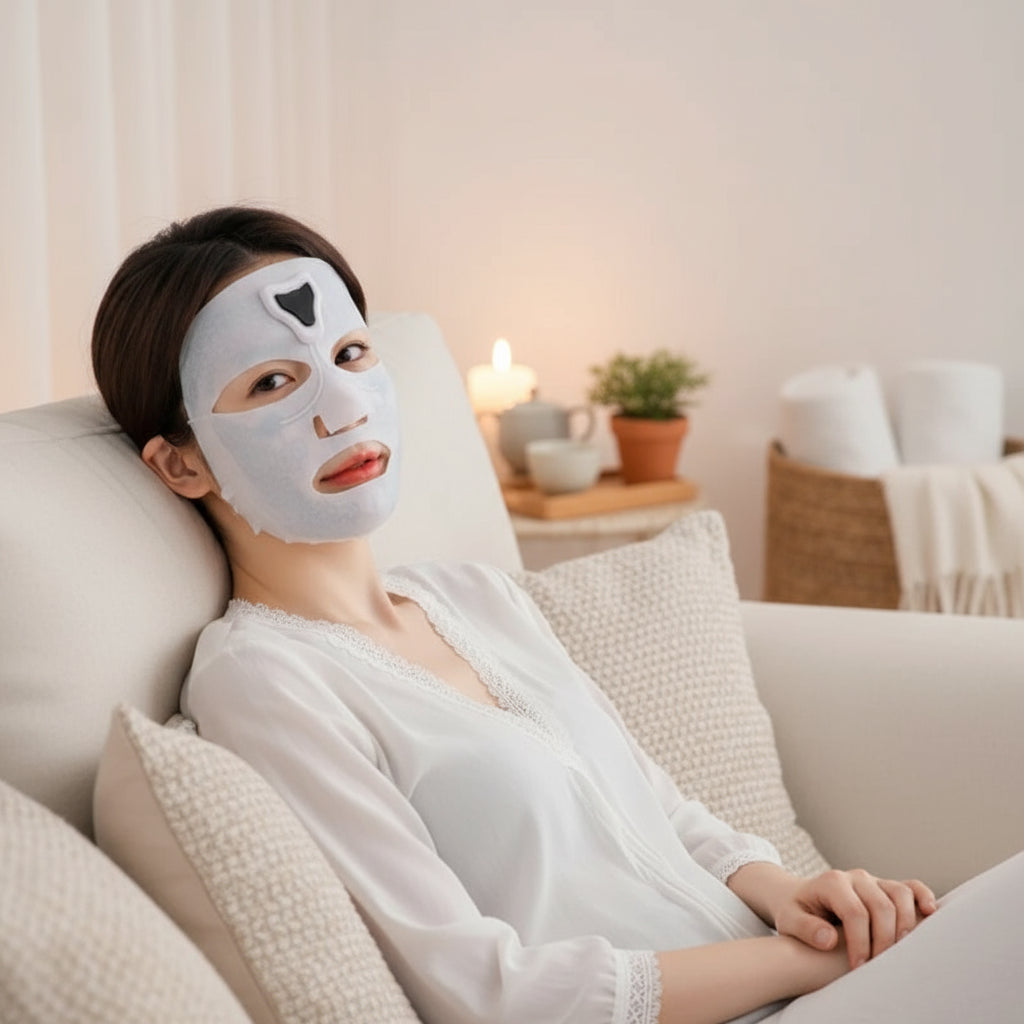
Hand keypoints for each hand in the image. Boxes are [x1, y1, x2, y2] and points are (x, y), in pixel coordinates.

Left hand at [771, 868, 936, 968]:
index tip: (857, 968)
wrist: (799, 896)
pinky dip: (923, 897)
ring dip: (906, 926)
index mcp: (831, 882)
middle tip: (878, 967)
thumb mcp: (788, 919)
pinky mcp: (886, 887)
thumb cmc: (795, 911)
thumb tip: (828, 939)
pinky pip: (911, 887)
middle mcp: (855, 877)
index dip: (860, 943)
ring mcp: (873, 881)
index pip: (855, 912)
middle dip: (884, 941)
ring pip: (901, 895)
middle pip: (882, 906)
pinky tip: (930, 913)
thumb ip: (805, 928)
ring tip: (899, 953)